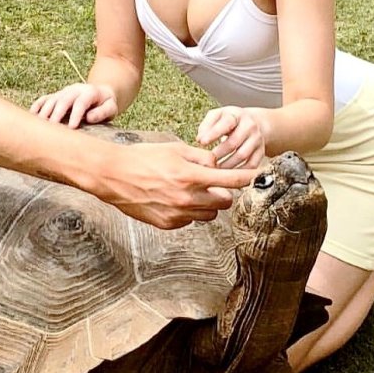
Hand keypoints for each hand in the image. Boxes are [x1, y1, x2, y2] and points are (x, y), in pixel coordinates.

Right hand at [30, 83, 117, 128]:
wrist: (100, 93)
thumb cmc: (106, 104)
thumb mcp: (112, 108)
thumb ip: (103, 112)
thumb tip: (89, 117)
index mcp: (90, 92)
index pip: (81, 102)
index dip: (76, 114)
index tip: (72, 127)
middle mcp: (75, 90)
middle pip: (64, 100)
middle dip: (57, 114)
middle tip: (52, 128)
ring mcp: (64, 92)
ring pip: (52, 99)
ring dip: (45, 112)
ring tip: (39, 125)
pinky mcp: (57, 95)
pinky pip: (44, 99)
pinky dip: (37, 107)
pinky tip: (31, 117)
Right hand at [103, 140, 256, 228]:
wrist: (113, 175)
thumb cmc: (142, 158)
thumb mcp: (174, 148)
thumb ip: (201, 158)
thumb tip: (216, 166)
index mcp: (191, 176)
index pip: (231, 180)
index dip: (249, 178)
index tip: (260, 176)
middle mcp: (187, 198)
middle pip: (224, 202)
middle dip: (222, 192)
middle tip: (210, 182)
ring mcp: (177, 214)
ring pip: (209, 214)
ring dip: (206, 203)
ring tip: (189, 190)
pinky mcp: (168, 224)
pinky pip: (190, 220)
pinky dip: (189, 211)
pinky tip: (173, 198)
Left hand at [196, 106, 265, 169]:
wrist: (255, 123)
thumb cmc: (230, 121)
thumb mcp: (218, 116)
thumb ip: (207, 125)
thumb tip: (200, 139)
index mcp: (236, 115)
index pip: (226, 123)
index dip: (213, 133)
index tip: (202, 142)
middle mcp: (249, 126)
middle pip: (233, 143)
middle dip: (218, 153)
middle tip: (207, 161)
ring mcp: (257, 140)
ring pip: (242, 156)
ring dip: (226, 165)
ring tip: (214, 169)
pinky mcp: (261, 152)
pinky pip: (251, 165)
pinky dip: (239, 172)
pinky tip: (228, 174)